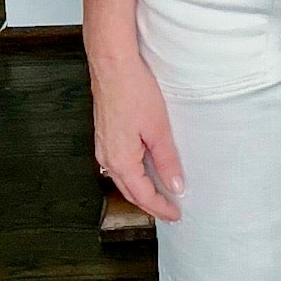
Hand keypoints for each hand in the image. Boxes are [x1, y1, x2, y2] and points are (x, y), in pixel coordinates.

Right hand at [89, 48, 184, 222]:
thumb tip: (175, 186)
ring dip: (141, 190)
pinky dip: (134, 175)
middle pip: (130, 191)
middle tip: (170, 211)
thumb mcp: (158, 129)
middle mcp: (107, 158)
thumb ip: (167, 161)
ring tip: (161, 195)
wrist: (112, 66)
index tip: (176, 214)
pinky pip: (119, 164)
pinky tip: (146, 170)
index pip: (143, 195)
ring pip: (123, 179)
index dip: (161, 207)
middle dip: (150, 204)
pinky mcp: (105, 135)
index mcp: (120, 160)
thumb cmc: (133, 92)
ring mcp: (103, 147)